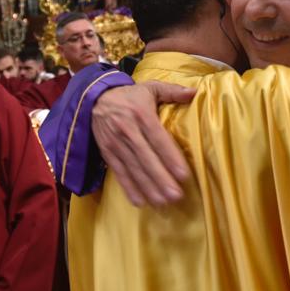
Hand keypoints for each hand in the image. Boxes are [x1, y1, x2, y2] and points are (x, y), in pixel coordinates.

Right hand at [93, 81, 195, 206]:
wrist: (94, 98)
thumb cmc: (129, 95)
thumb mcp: (150, 87)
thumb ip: (173, 90)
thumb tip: (195, 92)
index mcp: (141, 114)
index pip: (158, 138)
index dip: (170, 157)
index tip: (184, 174)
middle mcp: (127, 131)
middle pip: (146, 158)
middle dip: (161, 179)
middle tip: (176, 196)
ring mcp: (115, 144)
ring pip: (133, 169)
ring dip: (148, 188)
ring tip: (163, 203)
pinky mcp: (107, 153)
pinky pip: (119, 173)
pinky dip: (129, 188)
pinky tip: (140, 202)